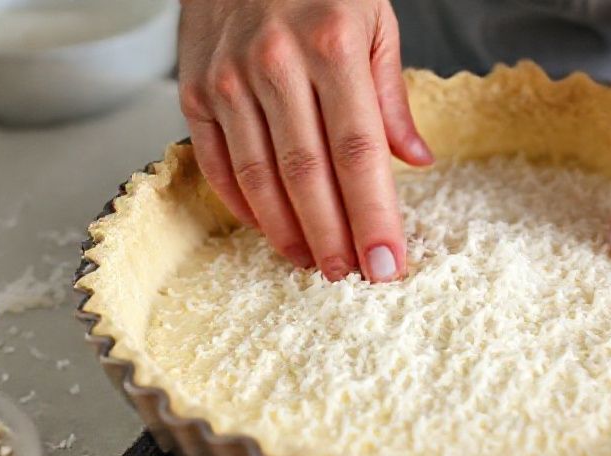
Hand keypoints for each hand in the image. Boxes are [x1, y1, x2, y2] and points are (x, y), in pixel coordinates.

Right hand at [177, 0, 432, 280]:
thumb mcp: (374, 18)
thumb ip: (392, 95)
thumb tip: (415, 160)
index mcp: (333, 45)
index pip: (358, 151)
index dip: (374, 215)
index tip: (390, 264)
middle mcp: (276, 64)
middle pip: (308, 174)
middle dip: (334, 236)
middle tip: (352, 276)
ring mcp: (228, 77)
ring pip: (259, 176)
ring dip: (288, 231)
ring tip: (314, 263)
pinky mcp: (195, 87)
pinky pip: (216, 161)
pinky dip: (244, 204)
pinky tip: (271, 229)